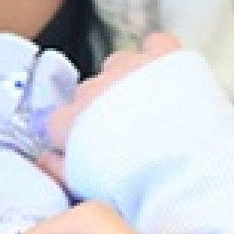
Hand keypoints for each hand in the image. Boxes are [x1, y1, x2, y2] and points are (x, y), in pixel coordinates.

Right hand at [40, 33, 181, 184]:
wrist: (187, 168)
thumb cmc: (139, 182)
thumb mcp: (88, 188)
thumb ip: (59, 170)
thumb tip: (45, 162)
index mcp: (73, 121)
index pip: (58, 122)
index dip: (74, 136)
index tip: (89, 147)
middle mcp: (96, 88)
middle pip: (89, 94)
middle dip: (102, 111)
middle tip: (127, 137)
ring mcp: (129, 68)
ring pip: (119, 66)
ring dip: (129, 82)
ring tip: (150, 111)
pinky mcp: (164, 56)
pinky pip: (156, 45)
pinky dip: (158, 56)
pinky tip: (166, 76)